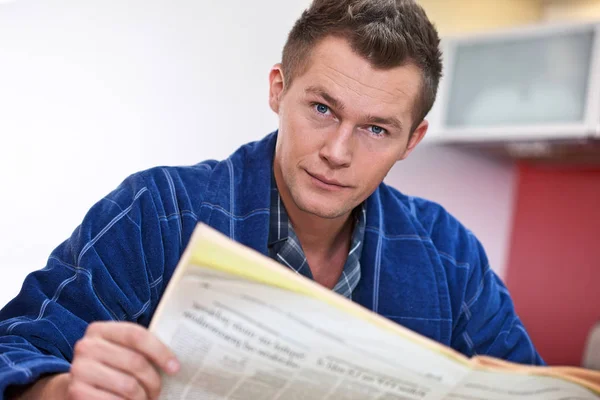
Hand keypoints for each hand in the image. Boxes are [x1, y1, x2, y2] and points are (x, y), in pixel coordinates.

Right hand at [60, 321, 178, 398]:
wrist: (77, 387)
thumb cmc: (109, 367)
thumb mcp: (120, 351)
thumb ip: (139, 348)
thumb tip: (174, 361)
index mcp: (99, 330)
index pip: (136, 335)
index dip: (160, 351)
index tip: (175, 368)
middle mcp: (86, 346)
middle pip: (135, 362)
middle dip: (153, 381)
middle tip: (158, 390)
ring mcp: (79, 370)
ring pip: (128, 385)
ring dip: (143, 397)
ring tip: (145, 399)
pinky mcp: (77, 392)